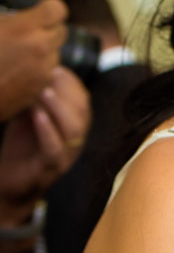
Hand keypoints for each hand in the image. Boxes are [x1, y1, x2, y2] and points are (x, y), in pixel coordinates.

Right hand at [0, 0, 68, 120]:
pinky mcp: (41, 88)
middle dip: (47, 29)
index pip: (57, 9)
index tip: (41, 12)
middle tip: (27, 33)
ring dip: (43, 50)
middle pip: (61, 30)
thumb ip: (6, 20)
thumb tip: (15, 17)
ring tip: (17, 55)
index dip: (49, 9)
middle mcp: (41, 48)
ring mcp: (43, 70)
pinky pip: (48, 71)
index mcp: (25, 29)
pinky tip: (16, 71)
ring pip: (55, 52)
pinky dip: (38, 69)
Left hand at [0, 66, 90, 225]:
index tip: (55, 66)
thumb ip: (37, 100)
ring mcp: (67, 156)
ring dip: (59, 108)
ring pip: (73, 130)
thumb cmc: (22, 149)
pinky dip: (47, 131)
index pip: (83, 100)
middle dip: (67, 90)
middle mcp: (76, 141)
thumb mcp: (31, 119)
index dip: (72, 82)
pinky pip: (54, 149)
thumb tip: (36, 71)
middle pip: (82, 112)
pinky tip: (37, 116)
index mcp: (75, 126)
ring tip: (43, 91)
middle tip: (49, 73)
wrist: (10, 187)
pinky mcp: (51, 170)